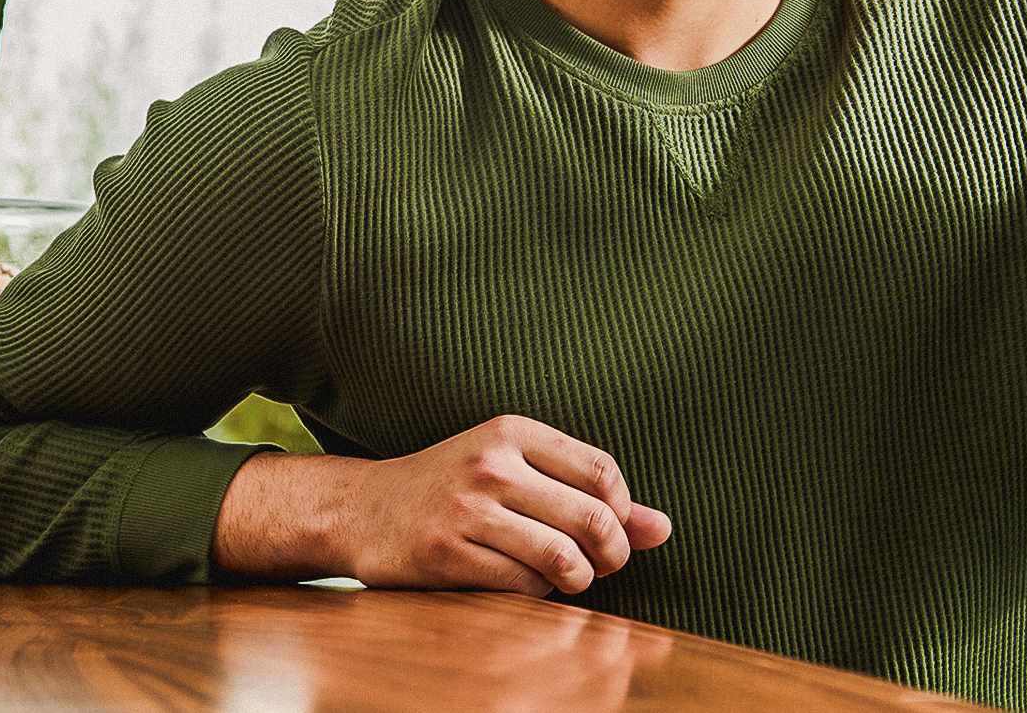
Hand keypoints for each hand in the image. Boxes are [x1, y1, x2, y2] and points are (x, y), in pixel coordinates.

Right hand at [212, 414, 671, 596]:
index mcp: (511, 431)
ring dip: (577, 581)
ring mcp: (465, 510)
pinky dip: (536, 595)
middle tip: (600, 566)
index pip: (602, 473)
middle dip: (610, 555)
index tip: (610, 529)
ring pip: (562, 559)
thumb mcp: (516, 471)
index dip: (622, 512)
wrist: (363, 509)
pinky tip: (522, 583)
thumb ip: (589, 493)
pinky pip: (522, 587)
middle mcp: (489, 464)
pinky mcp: (445, 555)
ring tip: (567, 578)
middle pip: (592, 519)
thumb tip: (662, 528)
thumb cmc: (453, 488)